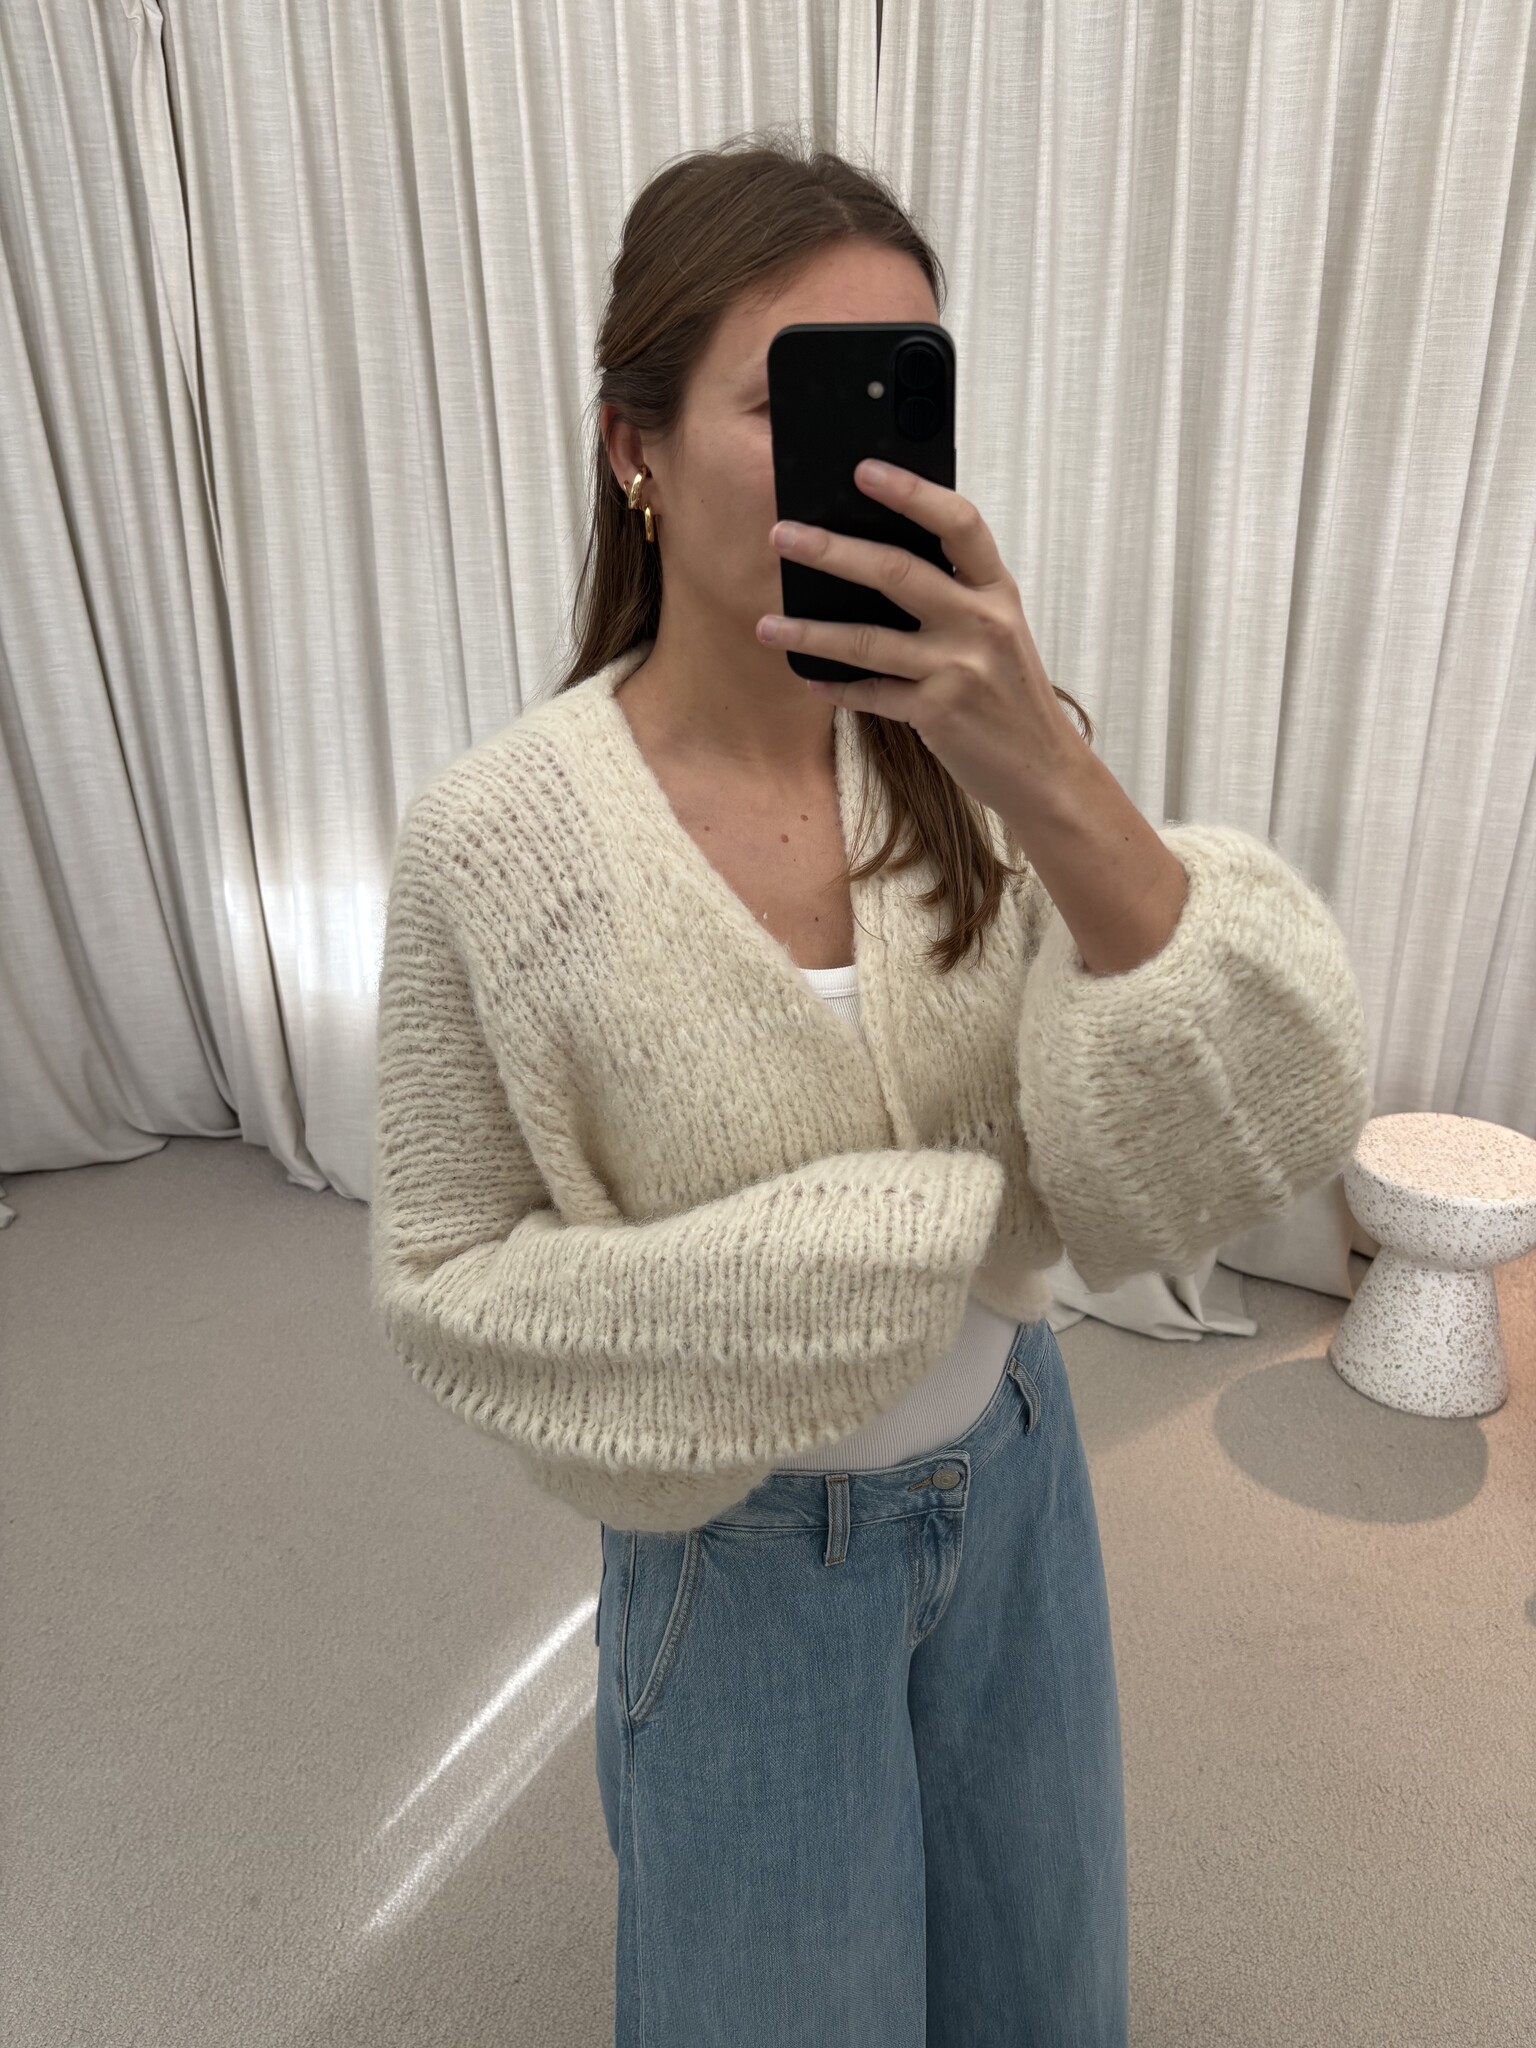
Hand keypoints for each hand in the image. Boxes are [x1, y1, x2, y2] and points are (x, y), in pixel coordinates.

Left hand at [758, 460, 1081, 819]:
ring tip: (766, 624)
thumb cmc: (1011, 692)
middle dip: (832, 550)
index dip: (911, 491)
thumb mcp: (998, 629)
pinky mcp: (938, 713)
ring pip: (868, 639)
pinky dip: (836, 687)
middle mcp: (981, 621)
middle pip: (897, 571)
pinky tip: (808, 677)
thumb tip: (876, 557)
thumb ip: (955, 593)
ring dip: (810, 631)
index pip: (958, 522)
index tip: (864, 469)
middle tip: (783, 534)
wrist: (1044, 768)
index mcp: (997, 589)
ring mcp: (959, 668)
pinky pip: (872, 693)